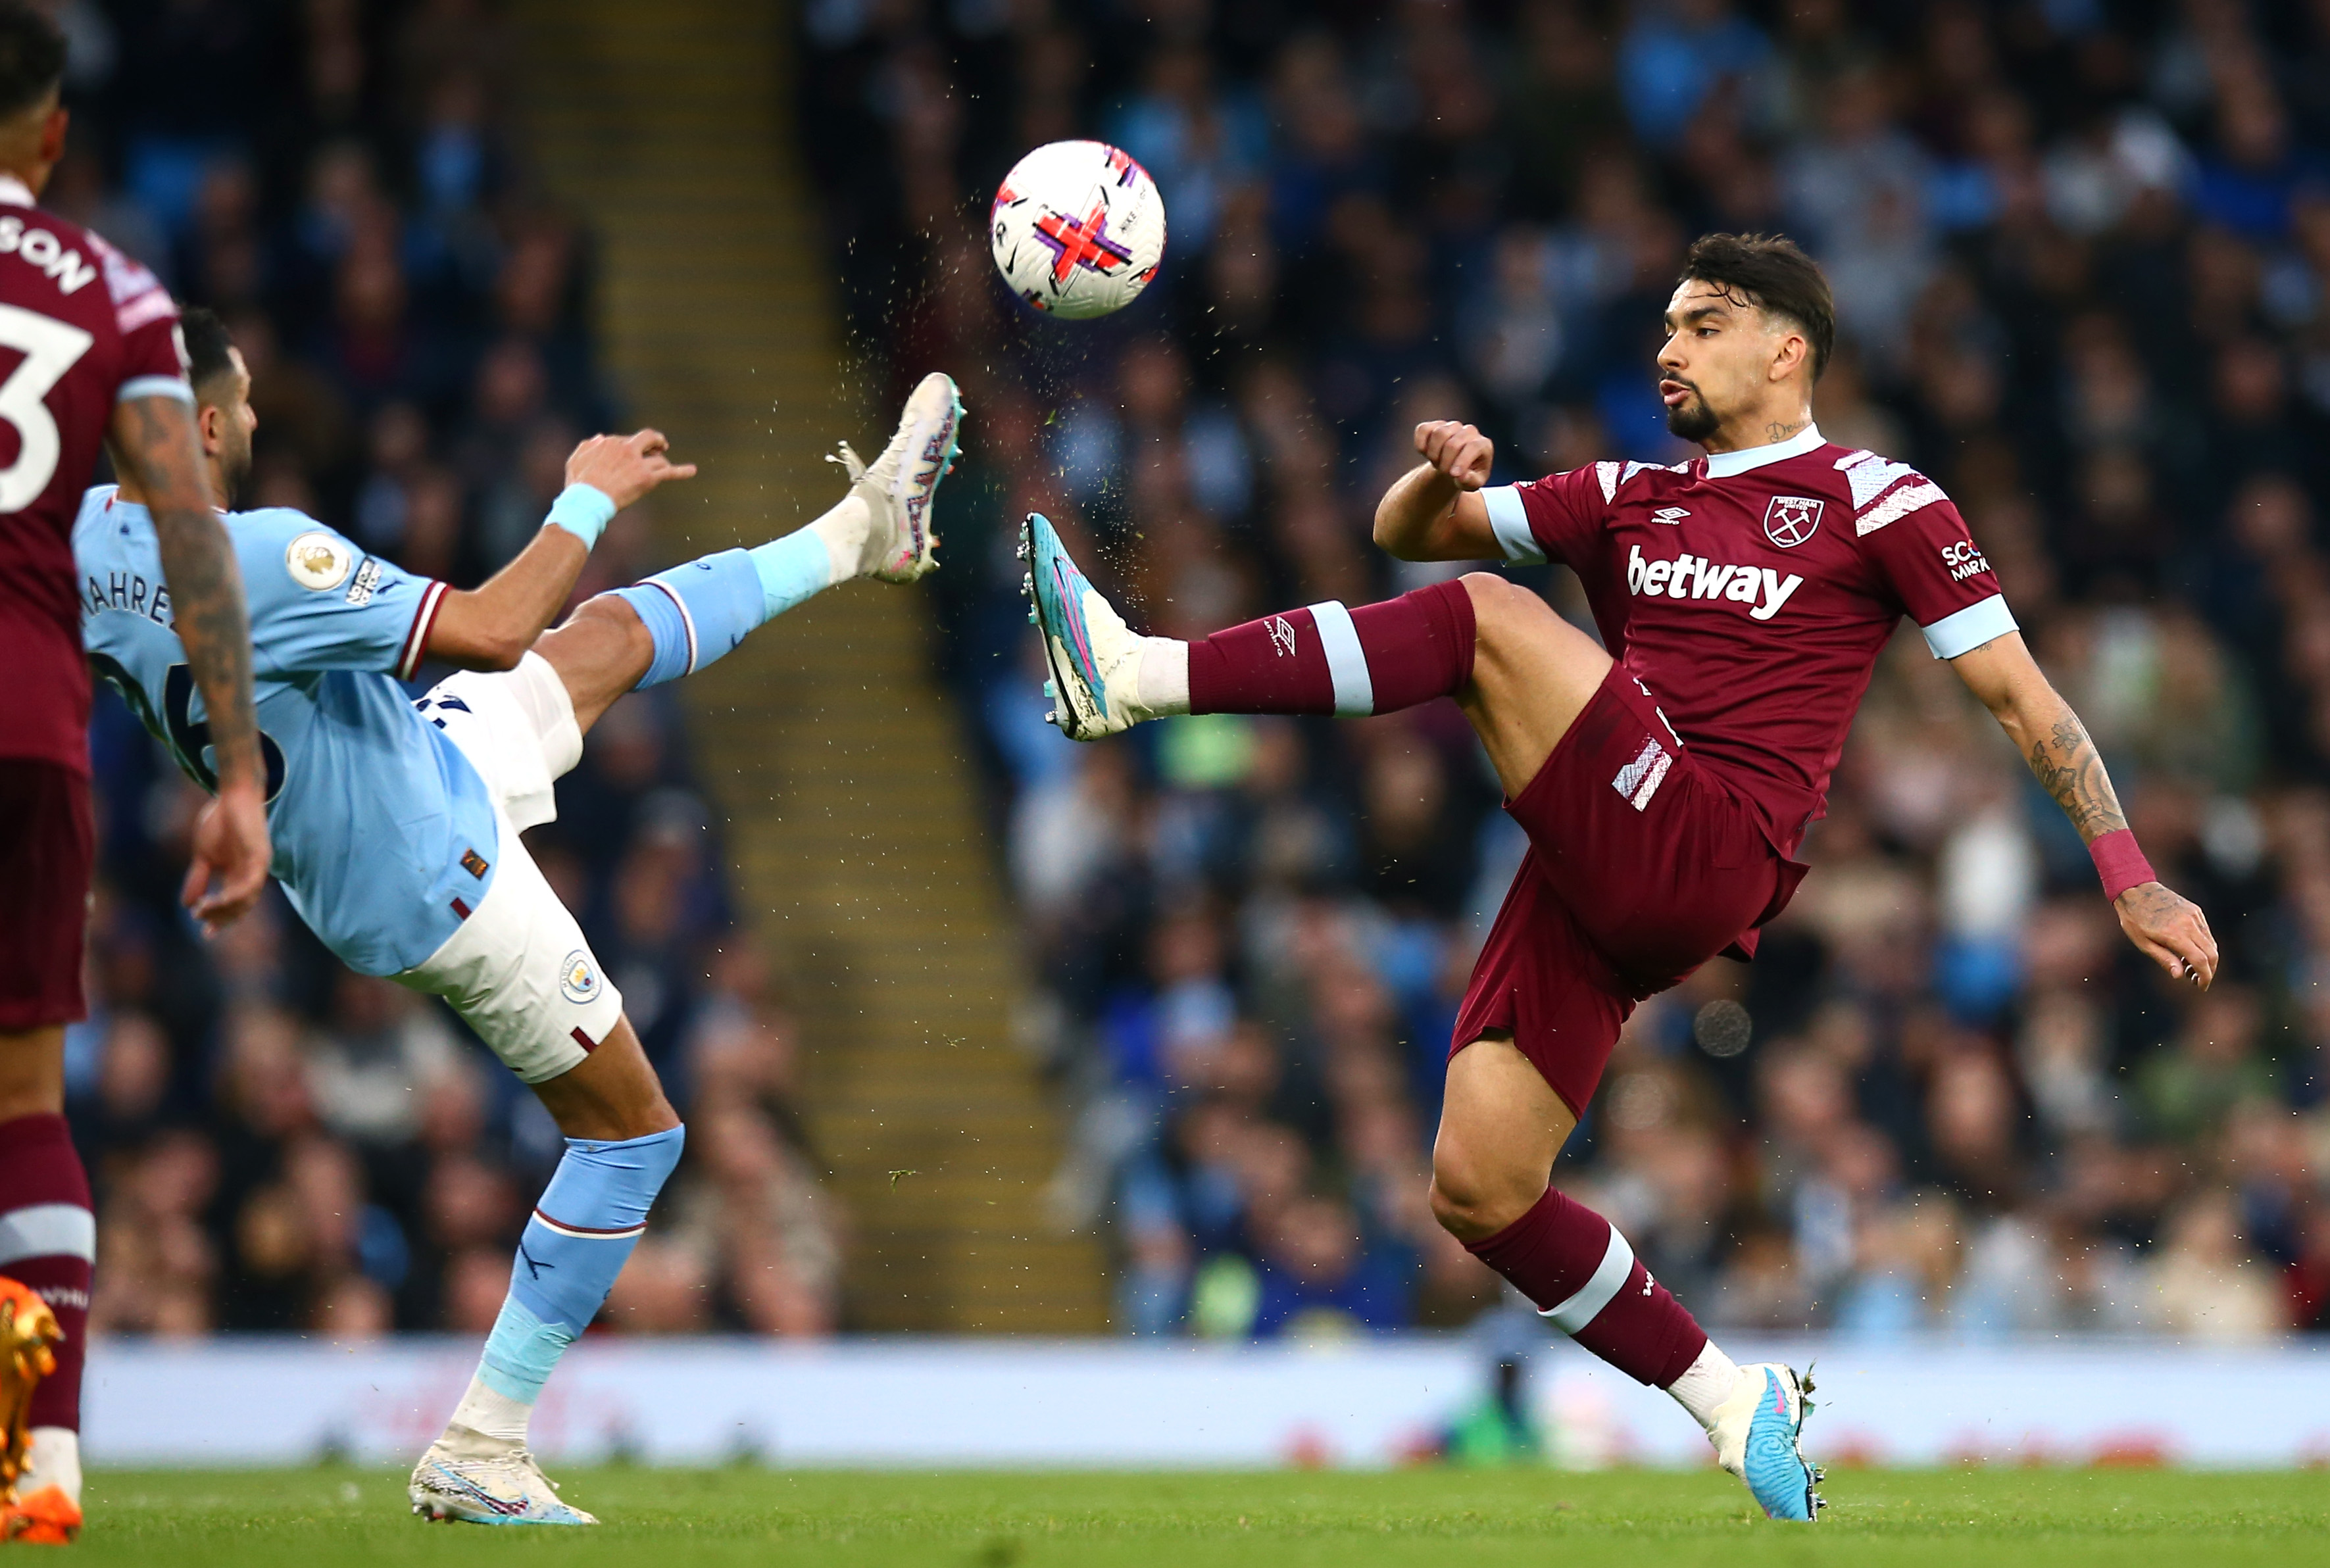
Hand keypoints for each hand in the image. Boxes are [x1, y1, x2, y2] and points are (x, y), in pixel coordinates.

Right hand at [183, 775, 269, 935]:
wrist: (232, 797)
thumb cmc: (219, 823)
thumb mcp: (204, 856)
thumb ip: (199, 879)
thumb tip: (185, 904)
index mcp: (239, 875)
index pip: (233, 905)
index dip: (220, 919)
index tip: (206, 933)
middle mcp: (252, 874)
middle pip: (241, 906)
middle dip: (222, 918)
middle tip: (204, 925)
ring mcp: (258, 867)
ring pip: (246, 899)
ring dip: (224, 908)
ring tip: (203, 910)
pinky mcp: (261, 857)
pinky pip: (252, 884)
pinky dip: (235, 895)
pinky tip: (218, 900)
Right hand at [565, 429, 698, 510]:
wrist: (587, 500)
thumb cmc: (579, 485)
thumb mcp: (576, 460)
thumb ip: (588, 446)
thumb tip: (600, 438)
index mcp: (610, 442)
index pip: (626, 441)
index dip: (629, 450)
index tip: (626, 460)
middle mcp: (626, 448)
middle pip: (648, 438)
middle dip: (655, 441)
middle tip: (660, 446)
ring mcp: (638, 463)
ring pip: (659, 459)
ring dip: (661, 464)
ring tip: (661, 470)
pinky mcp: (647, 478)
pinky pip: (669, 472)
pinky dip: (682, 471)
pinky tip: (692, 470)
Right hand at [1414, 420, 1493, 491]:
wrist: (1455, 468)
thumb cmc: (1467, 476)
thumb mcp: (1473, 484)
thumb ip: (1471, 482)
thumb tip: (1462, 476)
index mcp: (1483, 444)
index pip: (1473, 447)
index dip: (1462, 461)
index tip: (1453, 475)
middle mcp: (1469, 431)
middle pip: (1452, 444)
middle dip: (1445, 463)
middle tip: (1444, 473)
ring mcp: (1452, 426)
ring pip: (1439, 434)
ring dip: (1433, 454)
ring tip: (1437, 463)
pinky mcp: (1435, 425)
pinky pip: (1423, 430)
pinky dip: (1421, 444)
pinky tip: (1425, 454)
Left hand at [2115, 881, 2218, 988]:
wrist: (2136, 890)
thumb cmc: (2135, 919)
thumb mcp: (2143, 943)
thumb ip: (2164, 960)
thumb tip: (2180, 976)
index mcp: (2175, 934)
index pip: (2200, 961)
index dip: (2205, 977)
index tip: (2201, 987)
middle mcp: (2189, 924)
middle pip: (2212, 954)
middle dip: (2209, 971)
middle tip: (2197, 980)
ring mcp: (2194, 915)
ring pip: (2211, 943)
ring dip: (2206, 959)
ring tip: (2188, 967)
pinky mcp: (2195, 910)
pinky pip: (2205, 932)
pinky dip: (2204, 945)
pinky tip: (2189, 951)